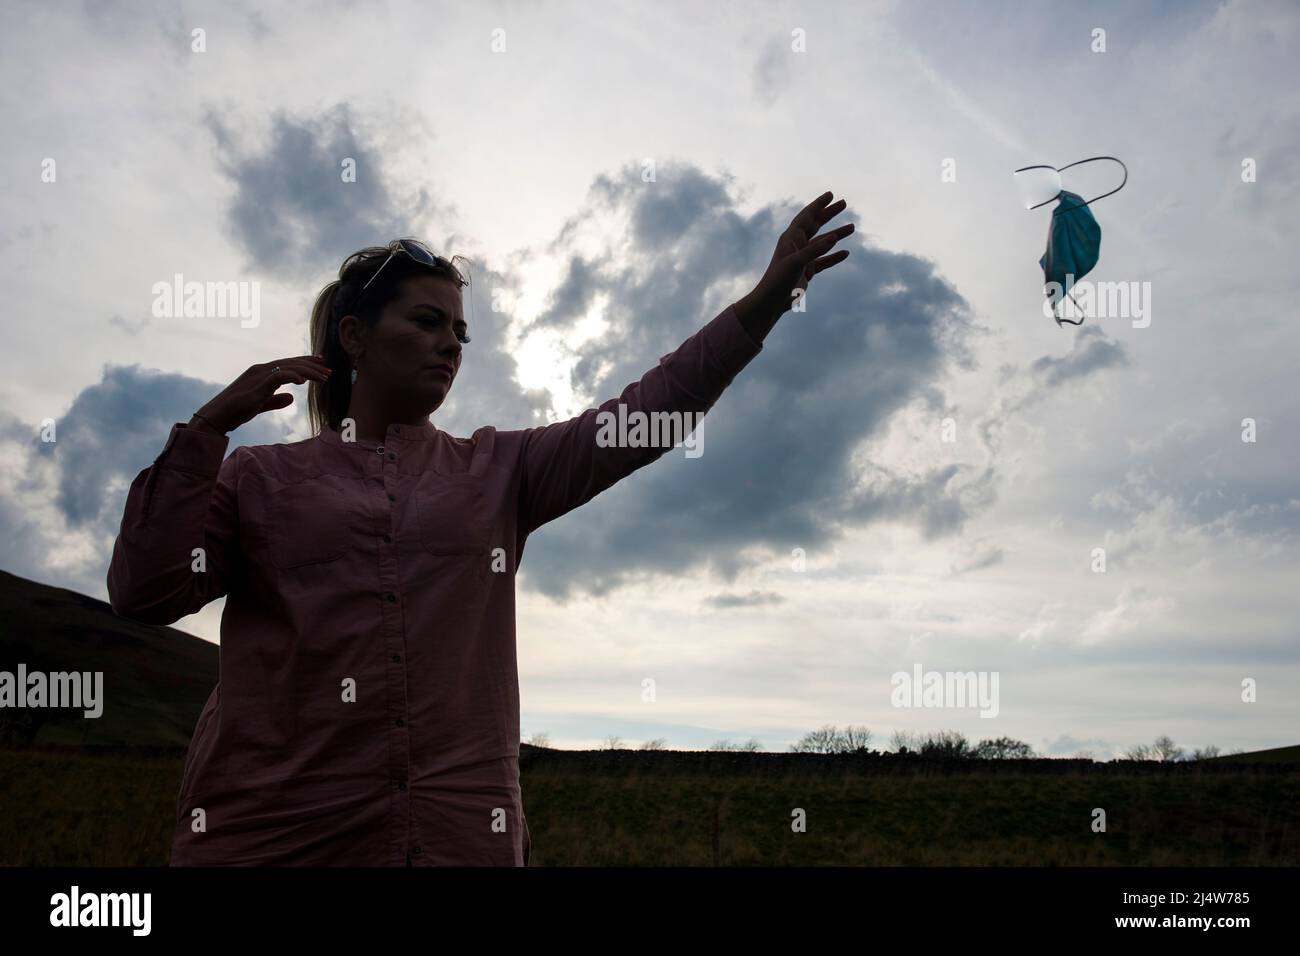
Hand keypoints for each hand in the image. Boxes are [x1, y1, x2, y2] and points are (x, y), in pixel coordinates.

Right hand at [190, 356, 331, 433]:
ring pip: (288, 367)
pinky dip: (292, 376)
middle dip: (311, 365)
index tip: (321, 364)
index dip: (305, 363)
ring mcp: (258, 375)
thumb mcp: (260, 405)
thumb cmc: (235, 411)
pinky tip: (303, 381)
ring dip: (308, 372)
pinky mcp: (256, 385)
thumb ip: (275, 400)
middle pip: (291, 362)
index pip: (287, 363)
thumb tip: (291, 398)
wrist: (216, 417)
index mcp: (261, 372)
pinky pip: (278, 376)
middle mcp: (260, 369)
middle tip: (328, 370)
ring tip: (323, 377)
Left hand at [739, 191, 853, 326]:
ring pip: (823, 242)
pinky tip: (846, 253)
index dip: (818, 204)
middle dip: (829, 213)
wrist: (771, 302)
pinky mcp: (807, 271)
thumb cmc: (779, 280)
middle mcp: (797, 245)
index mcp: (791, 238)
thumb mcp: (796, 263)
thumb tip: (834, 237)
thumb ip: (815, 250)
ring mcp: (803, 258)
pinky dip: (834, 256)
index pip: (806, 216)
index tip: (831, 195)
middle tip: (844, 203)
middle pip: (815, 224)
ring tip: (852, 227)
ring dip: (837, 234)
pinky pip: (824, 261)